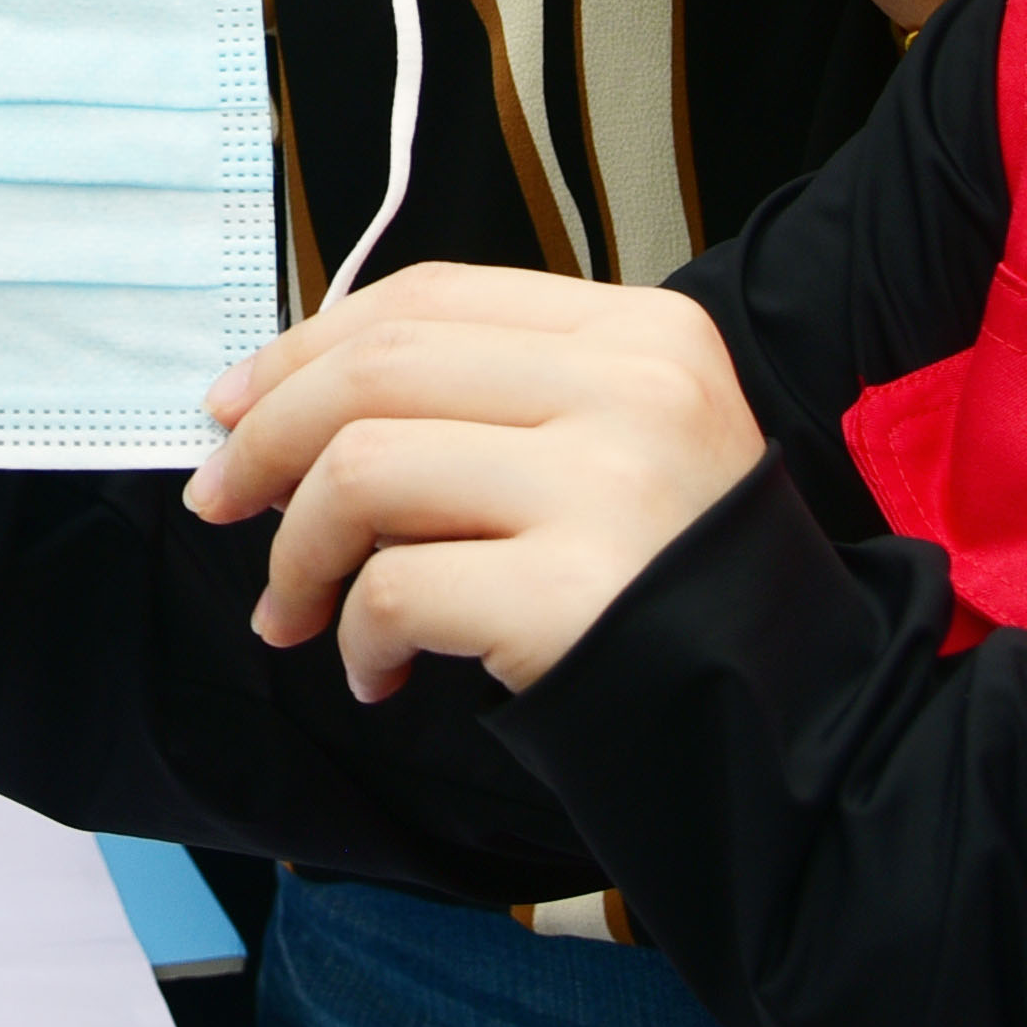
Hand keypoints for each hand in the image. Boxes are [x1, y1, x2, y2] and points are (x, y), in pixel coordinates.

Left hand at [179, 265, 769, 698]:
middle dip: (266, 438)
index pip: (433, 298)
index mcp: (644, 333)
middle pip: (378, 370)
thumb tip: (288, 400)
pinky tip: (377, 673)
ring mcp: (609, 486)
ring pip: (363, 470)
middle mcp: (633, 390)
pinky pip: (392, 589)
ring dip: (296, 553)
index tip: (236, 404)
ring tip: (294, 615)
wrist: (807, 728)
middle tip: (219, 503)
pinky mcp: (574, 594)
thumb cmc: (679, 593)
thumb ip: (494, 402)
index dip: (307, 344)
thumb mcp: (622, 448)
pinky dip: (355, 637)